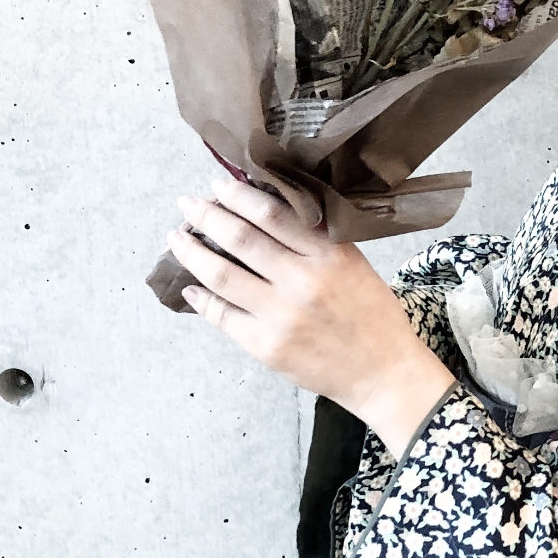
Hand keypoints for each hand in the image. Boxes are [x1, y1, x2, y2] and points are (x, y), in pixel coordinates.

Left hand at [168, 176, 455, 455]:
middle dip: (206, 215)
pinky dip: (200, 298)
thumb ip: (316, 239)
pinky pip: (221, 315)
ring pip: (221, 274)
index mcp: (329, 256)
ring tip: (177, 238)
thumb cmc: (371, 314)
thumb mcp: (353, 264)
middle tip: (188, 203)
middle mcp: (302, 282)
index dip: (239, 196)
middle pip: (240, 238)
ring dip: (191, 252)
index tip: (219, 184)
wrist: (381, 372)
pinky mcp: (265, 347)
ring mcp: (280, 316)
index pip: (272, 214)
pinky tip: (191, 286)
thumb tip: (266, 210)